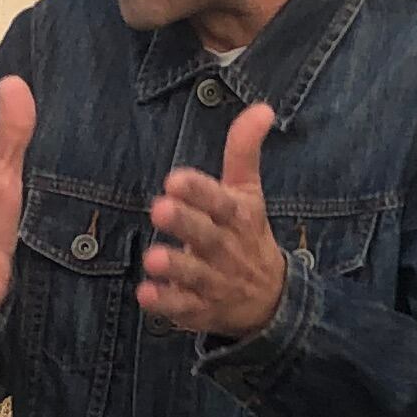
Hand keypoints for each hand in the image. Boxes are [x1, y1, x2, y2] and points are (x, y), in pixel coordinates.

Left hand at [138, 102, 286, 337]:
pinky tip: (146, 294)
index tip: (175, 179)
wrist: (270, 300)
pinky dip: (166, 303)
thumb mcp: (249, 193)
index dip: (200, 191)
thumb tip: (262, 107)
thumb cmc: (247, 235)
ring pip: (194, 275)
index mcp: (239, 217)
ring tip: (151, 258)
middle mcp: (228, 249)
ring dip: (175, 267)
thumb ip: (245, 151)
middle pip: (207, 236)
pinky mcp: (200, 308)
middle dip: (185, 224)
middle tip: (159, 208)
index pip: (222, 203)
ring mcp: (215, 281)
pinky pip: (183, 308)